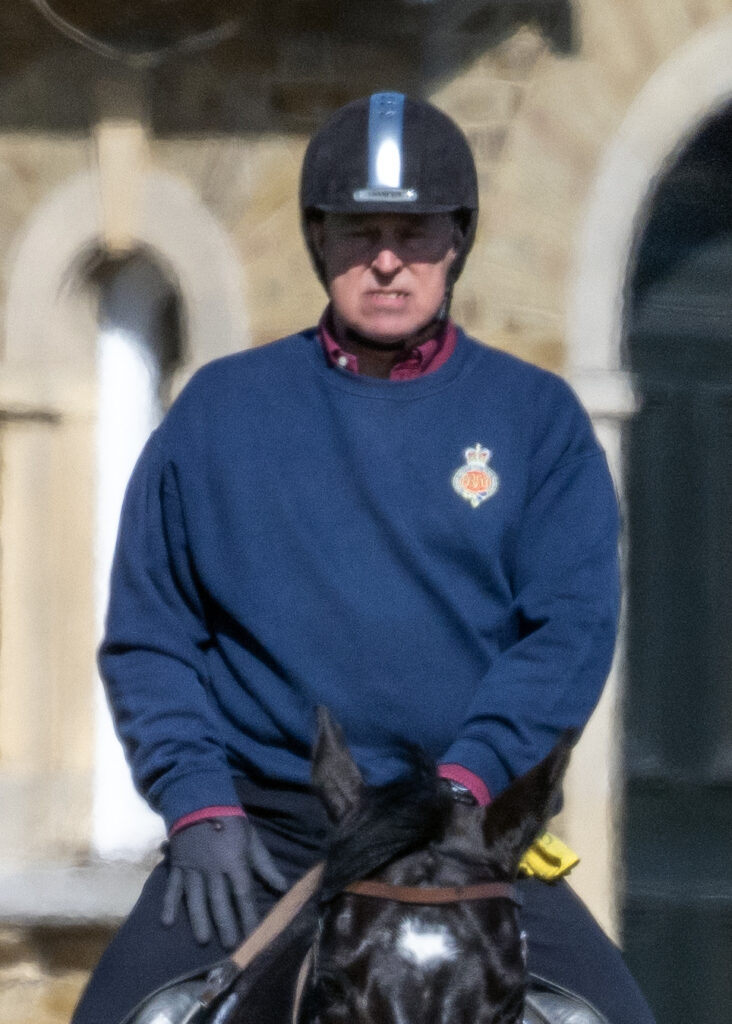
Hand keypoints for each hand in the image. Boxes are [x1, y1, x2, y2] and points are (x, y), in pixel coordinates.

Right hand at [161, 816, 286, 947]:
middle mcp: (213, 869)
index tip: (253, 935)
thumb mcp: (252, 840)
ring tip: (203, 940)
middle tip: (230, 946)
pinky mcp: (178, 866)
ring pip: (195, 898)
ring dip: (199, 919)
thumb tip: (284, 887)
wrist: (201, 801)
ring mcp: (193, 868)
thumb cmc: (231, 822)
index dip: (248, 916)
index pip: (243, 894)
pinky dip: (169, 904)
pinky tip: (167, 921)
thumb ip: (265, 865)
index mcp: (234, 862)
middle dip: (225, 924)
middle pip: (220, 901)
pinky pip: (173, 887)